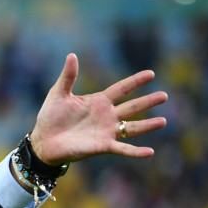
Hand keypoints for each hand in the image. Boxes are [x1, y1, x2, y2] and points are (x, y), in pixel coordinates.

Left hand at [30, 53, 167, 164]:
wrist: (43, 141)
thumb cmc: (50, 117)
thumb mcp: (58, 94)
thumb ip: (68, 76)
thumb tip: (71, 55)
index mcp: (98, 101)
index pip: (121, 89)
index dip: (135, 81)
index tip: (151, 73)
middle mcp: (106, 116)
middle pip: (132, 107)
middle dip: (148, 101)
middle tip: (164, 95)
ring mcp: (106, 131)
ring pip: (132, 127)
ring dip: (148, 125)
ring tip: (163, 121)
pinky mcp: (102, 146)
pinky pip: (123, 149)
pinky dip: (136, 151)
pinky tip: (150, 152)